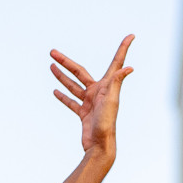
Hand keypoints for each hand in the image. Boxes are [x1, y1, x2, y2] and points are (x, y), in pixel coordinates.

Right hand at [50, 34, 134, 159]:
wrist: (99, 146)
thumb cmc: (107, 124)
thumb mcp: (111, 101)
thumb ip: (116, 83)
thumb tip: (129, 68)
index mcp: (107, 86)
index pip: (116, 62)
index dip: (123, 48)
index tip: (131, 36)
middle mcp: (99, 92)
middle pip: (80, 72)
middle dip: (66, 62)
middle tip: (52, 52)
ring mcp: (90, 102)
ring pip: (73, 86)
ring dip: (62, 76)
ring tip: (51, 66)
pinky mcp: (84, 114)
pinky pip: (72, 102)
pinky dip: (63, 96)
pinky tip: (55, 91)